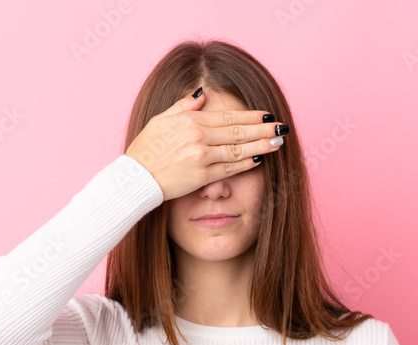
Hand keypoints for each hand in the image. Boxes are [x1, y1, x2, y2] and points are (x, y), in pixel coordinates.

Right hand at [124, 89, 285, 200]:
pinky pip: (229, 169)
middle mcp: (198, 136)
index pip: (228, 116)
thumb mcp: (161, 119)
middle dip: (263, 129)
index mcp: (190, 120)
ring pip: (238, 149)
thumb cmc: (145, 150)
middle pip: (238, 131)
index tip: (267, 115)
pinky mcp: (201, 176)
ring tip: (277, 142)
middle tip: (282, 127)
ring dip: (261, 145)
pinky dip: (245, 163)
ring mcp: (201, 156)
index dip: (251, 116)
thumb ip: (184, 105)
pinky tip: (258, 159)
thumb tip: (202, 93)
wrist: (135, 178)